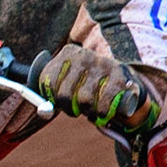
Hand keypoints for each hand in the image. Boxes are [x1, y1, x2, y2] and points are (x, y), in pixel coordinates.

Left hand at [38, 44, 164, 130]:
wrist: (123, 81)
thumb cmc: (87, 86)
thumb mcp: (65, 86)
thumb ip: (49, 98)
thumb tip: (43, 112)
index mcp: (67, 53)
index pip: (48, 82)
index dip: (54, 99)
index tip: (62, 102)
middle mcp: (84, 55)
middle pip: (65, 95)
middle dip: (70, 109)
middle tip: (77, 109)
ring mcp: (103, 63)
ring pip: (85, 101)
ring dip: (88, 112)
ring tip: (92, 108)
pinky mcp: (120, 75)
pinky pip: (104, 104)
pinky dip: (102, 113)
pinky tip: (104, 110)